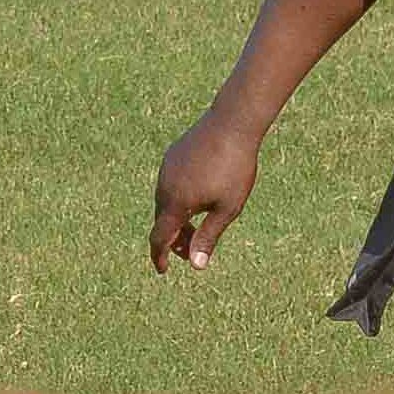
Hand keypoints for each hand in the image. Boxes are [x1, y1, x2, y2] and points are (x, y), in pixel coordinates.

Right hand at [150, 113, 261, 272]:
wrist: (232, 123)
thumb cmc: (234, 168)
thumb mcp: (227, 208)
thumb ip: (208, 237)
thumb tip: (196, 266)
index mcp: (176, 203)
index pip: (159, 238)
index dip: (160, 257)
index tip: (163, 270)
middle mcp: (164, 187)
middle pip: (162, 221)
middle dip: (173, 239)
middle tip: (190, 250)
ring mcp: (166, 170)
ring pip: (165, 202)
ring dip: (176, 218)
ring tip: (196, 223)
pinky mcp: (172, 157)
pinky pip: (169, 185)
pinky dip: (178, 199)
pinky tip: (197, 196)